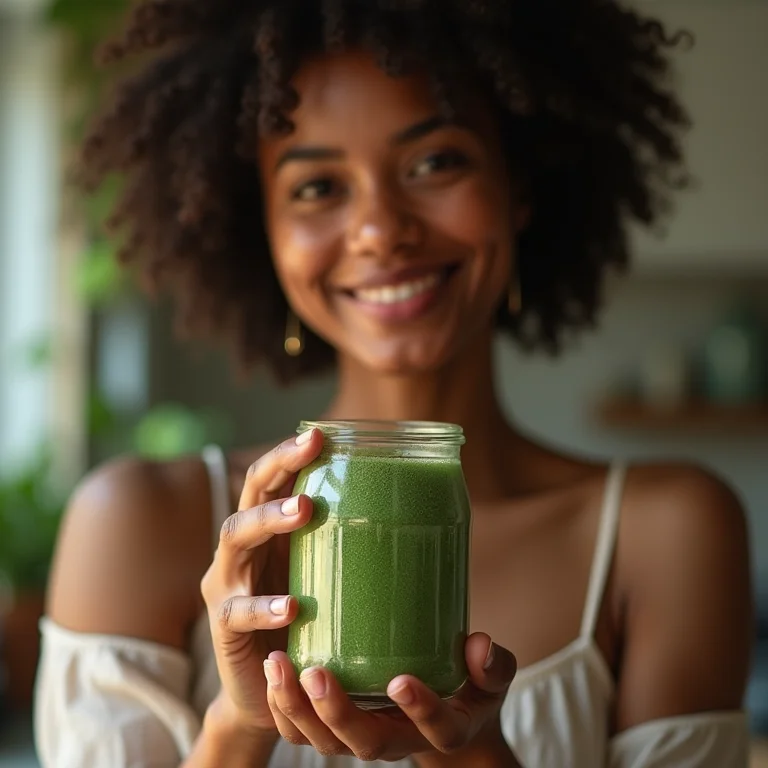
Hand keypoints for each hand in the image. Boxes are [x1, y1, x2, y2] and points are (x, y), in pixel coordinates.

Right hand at [199, 429, 322, 733]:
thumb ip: (351, 547)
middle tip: (312, 454)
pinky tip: (292, 607)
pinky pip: (238, 612)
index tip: (320, 433)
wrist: (271, 688)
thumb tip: (420, 514)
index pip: (271, 480)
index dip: (289, 453)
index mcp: (266, 532)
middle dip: (279, 470)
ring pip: (235, 539)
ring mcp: (226, 585)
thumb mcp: (326, 576)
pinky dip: (264, 607)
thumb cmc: (306, 621)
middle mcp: (240, 550)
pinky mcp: (223, 628)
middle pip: (249, 495)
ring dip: (269, 520)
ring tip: (305, 510)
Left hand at [264, 631, 516, 761]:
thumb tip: (481, 646)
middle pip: (365, 744)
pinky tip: (271, 673)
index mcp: (443, 729)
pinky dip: (282, 710)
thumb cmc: (468, 687)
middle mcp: (398, 741)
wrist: (446, 712)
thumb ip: (494, 665)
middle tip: (316, 673)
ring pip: (325, 742)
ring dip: (296, 708)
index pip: (435, 730)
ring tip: (278, 665)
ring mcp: (363, 737)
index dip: (420, 710)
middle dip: (336, 712)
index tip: (402, 680)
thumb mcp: (491, 678)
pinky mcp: (337, 727)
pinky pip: (303, 732)